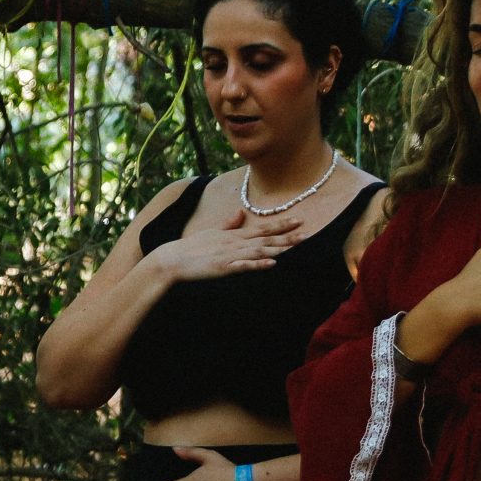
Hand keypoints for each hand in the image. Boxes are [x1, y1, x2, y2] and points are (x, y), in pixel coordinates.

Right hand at [153, 207, 303, 282]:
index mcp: (233, 234)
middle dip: (287, 236)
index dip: (280, 224)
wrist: (173, 258)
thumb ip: (228, 224)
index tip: (298, 220)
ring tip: (296, 246)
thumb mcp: (211, 232)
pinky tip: (272, 263)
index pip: (261, 228)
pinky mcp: (223, 267)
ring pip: (259, 250)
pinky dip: (258, 264)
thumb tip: (239, 213)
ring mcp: (230, 255)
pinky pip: (244, 265)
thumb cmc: (191, 247)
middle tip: (307, 233)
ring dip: (279, 248)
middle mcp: (234, 242)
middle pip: (265, 238)